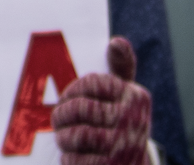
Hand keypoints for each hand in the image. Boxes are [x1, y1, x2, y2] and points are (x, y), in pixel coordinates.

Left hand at [52, 36, 151, 164]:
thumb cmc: (122, 122)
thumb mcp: (126, 95)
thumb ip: (121, 67)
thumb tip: (116, 41)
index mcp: (136, 97)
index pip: (92, 82)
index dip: (73, 88)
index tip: (67, 96)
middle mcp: (134, 121)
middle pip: (80, 108)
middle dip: (62, 114)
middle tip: (57, 119)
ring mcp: (124, 147)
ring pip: (77, 134)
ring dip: (62, 137)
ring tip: (62, 137)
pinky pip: (76, 160)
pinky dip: (68, 158)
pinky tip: (71, 156)